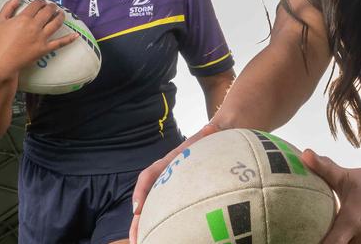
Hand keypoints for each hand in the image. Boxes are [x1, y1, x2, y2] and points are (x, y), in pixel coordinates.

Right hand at [0, 0, 77, 78]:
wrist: (2, 61)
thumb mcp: (0, 21)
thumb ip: (8, 7)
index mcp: (24, 18)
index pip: (37, 5)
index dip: (41, 1)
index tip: (42, 2)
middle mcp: (35, 26)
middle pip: (48, 12)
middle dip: (52, 7)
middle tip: (53, 6)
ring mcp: (42, 37)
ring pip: (56, 23)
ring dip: (60, 16)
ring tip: (61, 13)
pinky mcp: (45, 48)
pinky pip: (60, 43)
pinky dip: (69, 39)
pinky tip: (76, 35)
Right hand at [129, 122, 220, 243]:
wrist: (224, 134)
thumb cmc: (216, 135)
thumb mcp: (212, 134)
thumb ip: (209, 132)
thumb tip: (210, 129)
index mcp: (172, 161)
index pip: (150, 174)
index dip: (141, 191)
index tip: (138, 209)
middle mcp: (168, 175)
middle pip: (146, 198)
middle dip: (138, 220)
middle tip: (136, 241)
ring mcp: (173, 186)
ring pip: (153, 209)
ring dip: (146, 227)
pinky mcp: (181, 194)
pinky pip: (167, 212)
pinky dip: (163, 226)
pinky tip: (166, 239)